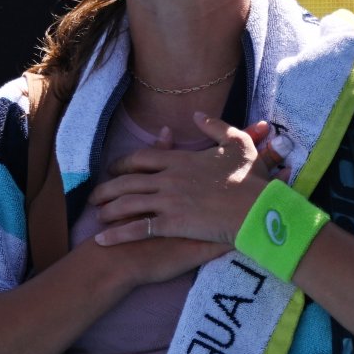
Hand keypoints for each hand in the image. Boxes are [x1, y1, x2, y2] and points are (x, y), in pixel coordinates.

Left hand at [89, 113, 275, 246]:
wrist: (258, 208)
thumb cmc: (250, 178)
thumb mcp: (237, 143)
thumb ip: (215, 126)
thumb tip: (197, 113)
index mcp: (180, 159)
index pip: (141, 157)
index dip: (123, 163)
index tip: (112, 168)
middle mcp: (169, 178)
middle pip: (126, 181)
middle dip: (107, 188)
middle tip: (94, 196)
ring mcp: (169, 201)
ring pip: (127, 203)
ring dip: (107, 209)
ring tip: (96, 216)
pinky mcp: (172, 224)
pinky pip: (137, 229)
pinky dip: (117, 234)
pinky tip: (103, 239)